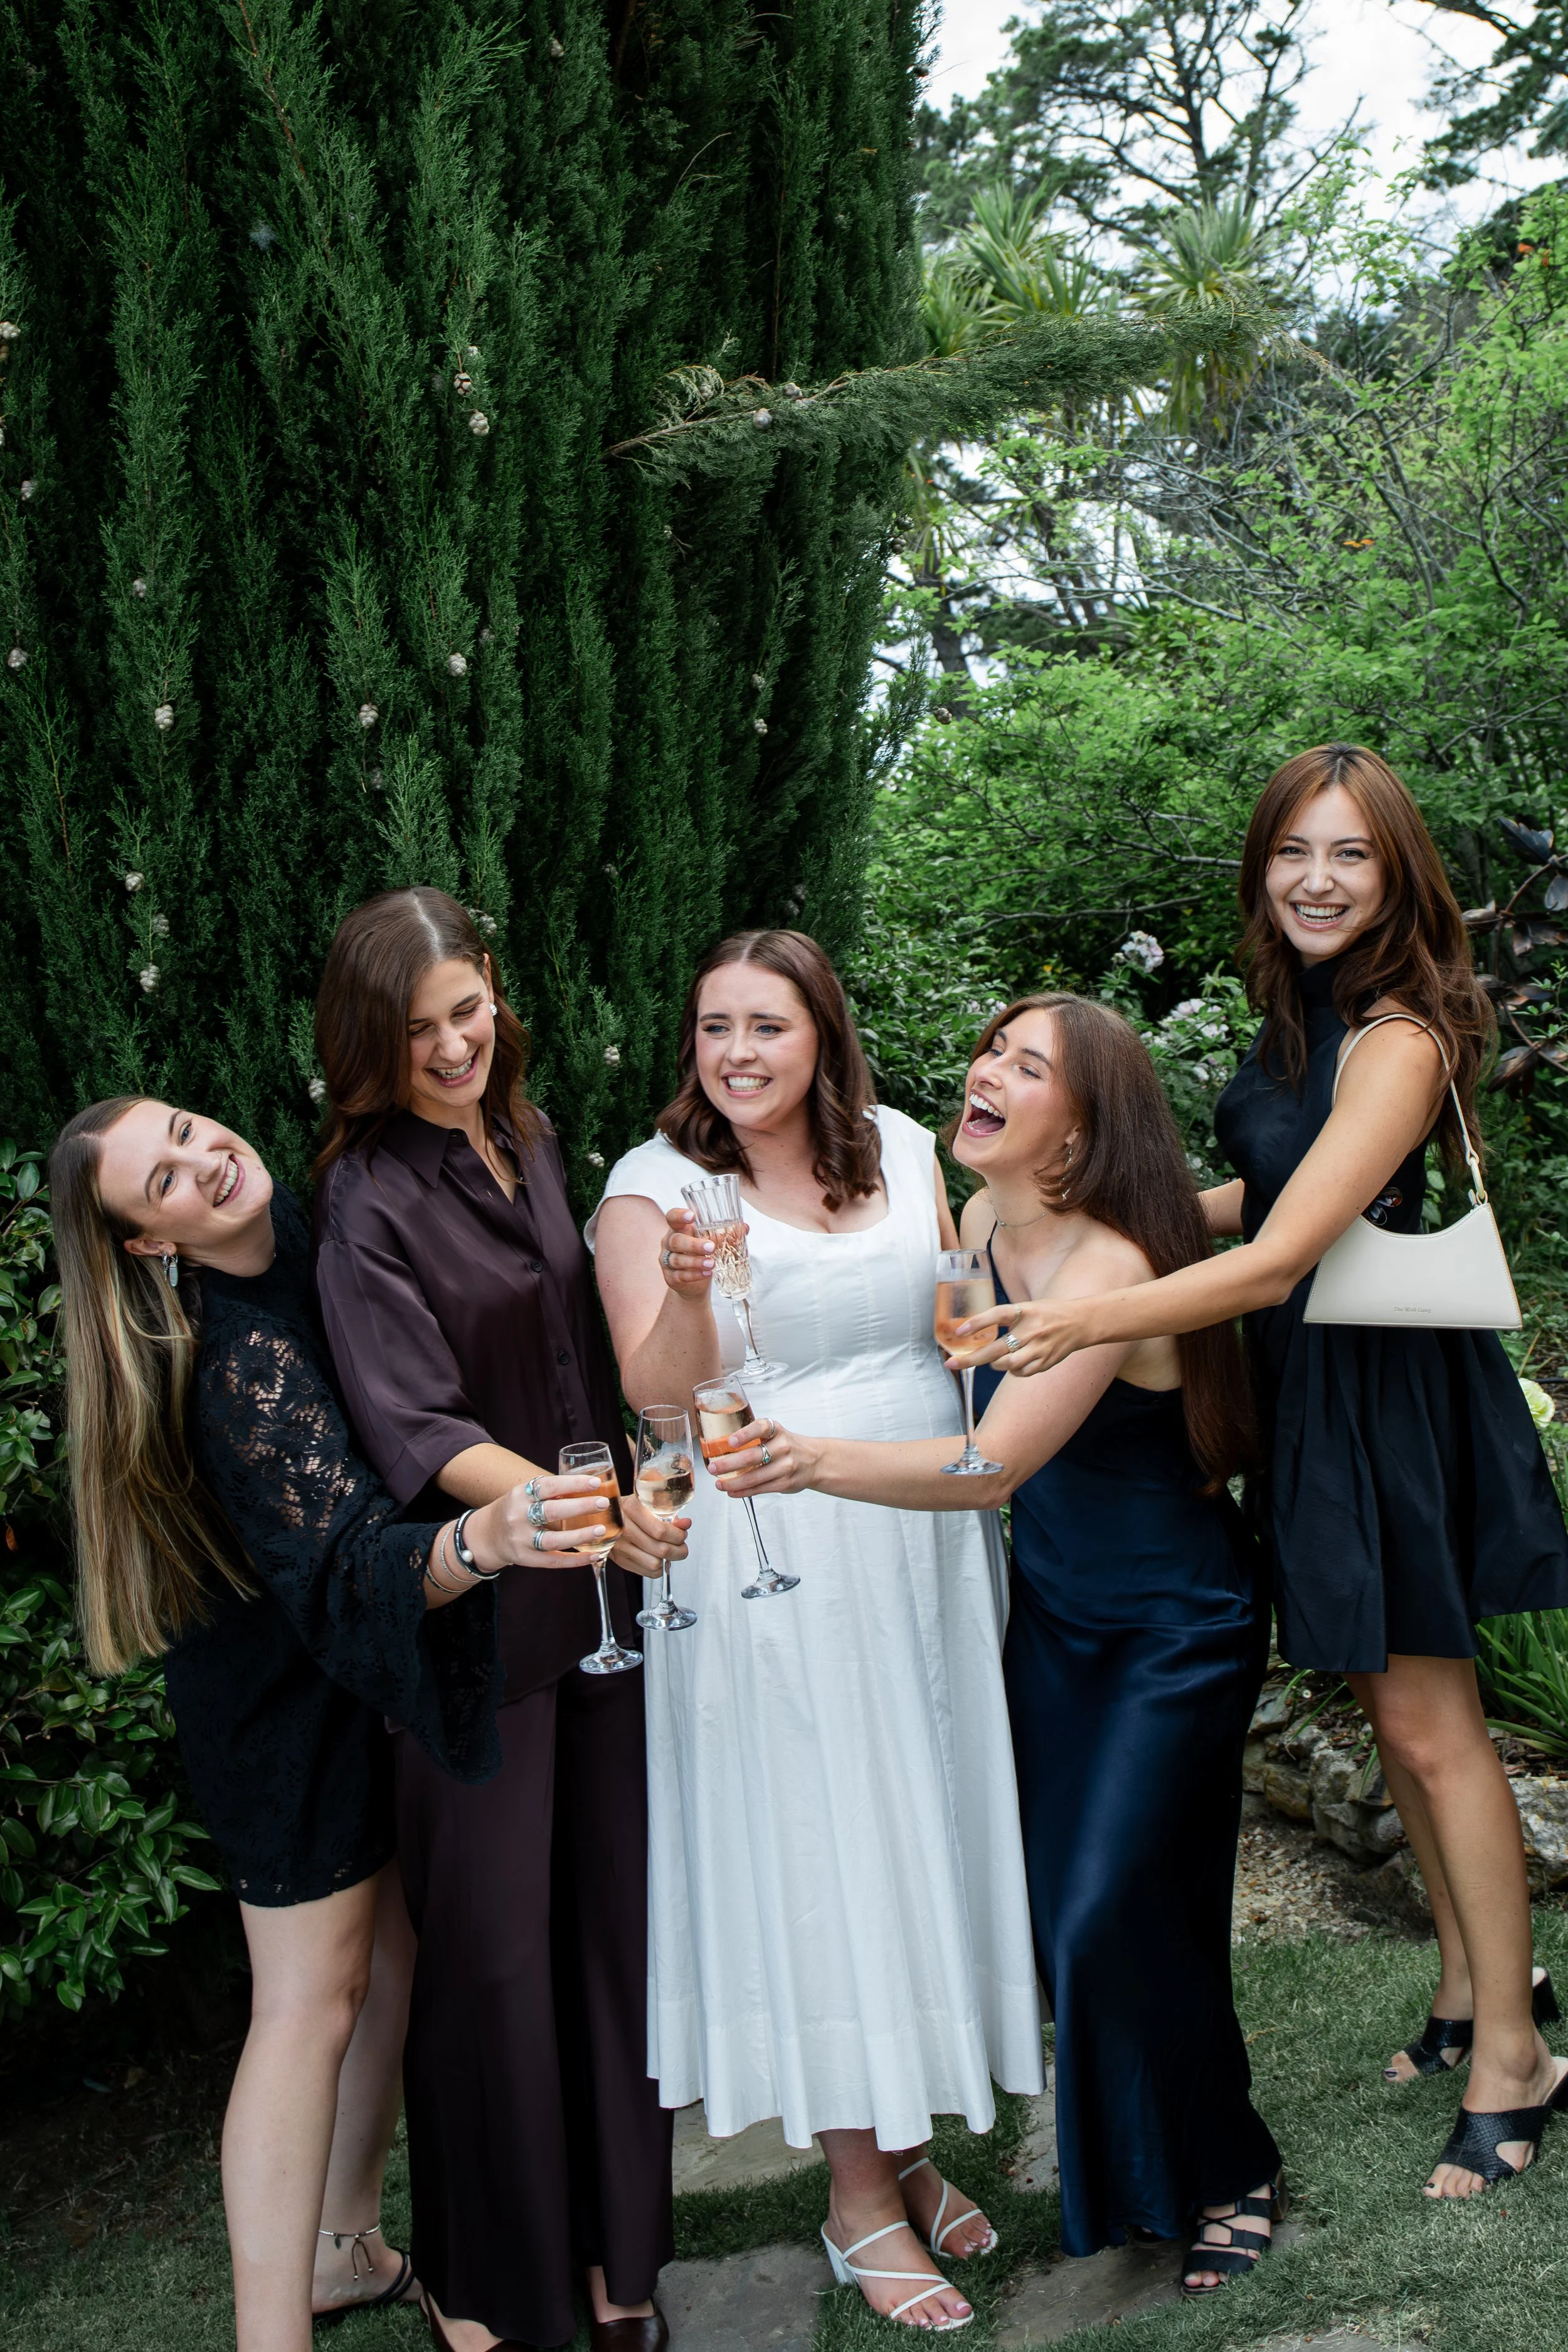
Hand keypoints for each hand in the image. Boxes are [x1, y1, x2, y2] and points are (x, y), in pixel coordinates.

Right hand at [471, 1474, 622, 1570]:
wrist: (487, 1536)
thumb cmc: (515, 1510)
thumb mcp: (525, 1495)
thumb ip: (550, 1492)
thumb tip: (589, 1486)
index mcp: (520, 1495)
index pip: (548, 1486)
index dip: (573, 1483)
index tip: (596, 1482)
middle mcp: (518, 1517)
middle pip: (551, 1512)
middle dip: (580, 1507)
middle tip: (603, 1503)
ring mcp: (521, 1540)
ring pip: (553, 1540)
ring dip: (579, 1536)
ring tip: (601, 1530)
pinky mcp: (525, 1558)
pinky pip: (553, 1561)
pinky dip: (575, 1560)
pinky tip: (594, 1555)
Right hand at [611, 1491, 692, 1580]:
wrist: (604, 1517)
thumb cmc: (631, 1509)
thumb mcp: (649, 1504)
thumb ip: (669, 1514)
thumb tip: (686, 1524)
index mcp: (631, 1508)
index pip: (661, 1530)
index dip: (678, 1536)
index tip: (682, 1534)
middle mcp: (623, 1528)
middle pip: (660, 1549)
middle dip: (679, 1550)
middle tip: (682, 1546)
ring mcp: (619, 1546)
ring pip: (655, 1564)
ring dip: (668, 1560)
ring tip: (669, 1550)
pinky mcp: (620, 1560)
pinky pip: (648, 1572)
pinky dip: (658, 1568)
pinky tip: (657, 1557)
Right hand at [659, 1205, 717, 1295]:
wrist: (693, 1284)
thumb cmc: (702, 1256)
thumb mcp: (713, 1243)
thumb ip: (726, 1235)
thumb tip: (744, 1227)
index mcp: (679, 1229)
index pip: (672, 1217)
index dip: (679, 1215)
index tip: (692, 1216)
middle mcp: (669, 1243)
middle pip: (676, 1240)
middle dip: (693, 1244)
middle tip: (711, 1247)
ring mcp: (667, 1261)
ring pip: (677, 1259)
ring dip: (695, 1261)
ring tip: (712, 1264)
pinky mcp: (670, 1278)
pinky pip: (680, 1276)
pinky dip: (694, 1275)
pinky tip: (707, 1273)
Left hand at [711, 1416, 815, 1496]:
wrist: (815, 1461)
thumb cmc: (788, 1446)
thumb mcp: (776, 1434)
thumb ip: (755, 1437)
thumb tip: (722, 1446)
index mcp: (778, 1431)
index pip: (761, 1428)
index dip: (744, 1434)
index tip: (730, 1442)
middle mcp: (782, 1447)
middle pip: (752, 1456)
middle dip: (728, 1464)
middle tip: (712, 1467)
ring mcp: (785, 1467)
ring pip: (753, 1477)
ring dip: (732, 1482)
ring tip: (718, 1483)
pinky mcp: (785, 1483)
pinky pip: (759, 1489)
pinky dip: (742, 1491)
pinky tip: (731, 1491)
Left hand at [955, 1298, 1091, 1378]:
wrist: (1081, 1323)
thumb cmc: (1049, 1313)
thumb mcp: (1028, 1307)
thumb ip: (1008, 1318)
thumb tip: (977, 1330)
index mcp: (1026, 1311)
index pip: (998, 1315)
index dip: (977, 1323)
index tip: (959, 1331)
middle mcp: (1032, 1330)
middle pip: (996, 1349)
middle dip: (970, 1359)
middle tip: (951, 1364)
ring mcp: (1039, 1348)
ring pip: (1006, 1365)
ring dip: (994, 1364)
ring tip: (994, 1359)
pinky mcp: (1045, 1362)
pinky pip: (1020, 1372)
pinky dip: (1013, 1370)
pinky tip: (1015, 1362)